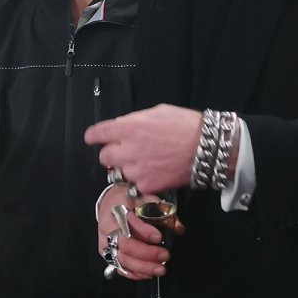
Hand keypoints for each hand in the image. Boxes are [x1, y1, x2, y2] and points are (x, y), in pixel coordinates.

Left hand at [85, 104, 200, 193]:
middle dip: (112, 154)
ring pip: (120, 172)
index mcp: (128, 128)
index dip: (92, 136)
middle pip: (104, 157)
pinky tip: (155, 172)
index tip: (92, 139)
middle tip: (125, 152)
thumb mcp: (157, 112)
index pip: (97, 134)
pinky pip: (136, 184)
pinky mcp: (147, 185)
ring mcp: (136, 170)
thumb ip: (135, 121)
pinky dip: (142, 180)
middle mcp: (127, 150)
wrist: (206, 148)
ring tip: (146, 163)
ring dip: (128, 168)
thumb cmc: (185, 125)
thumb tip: (123, 127)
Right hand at [96, 185, 184, 281]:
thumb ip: (162, 211)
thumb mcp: (145, 198)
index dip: (143, 231)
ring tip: (160, 269)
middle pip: (124, 244)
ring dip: (143, 267)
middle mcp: (108, 227)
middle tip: (165, 255)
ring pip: (122, 259)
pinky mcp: (107, 254)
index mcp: (116, 208)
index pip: (128, 221)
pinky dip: (135, 273)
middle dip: (146, 253)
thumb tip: (179, 228)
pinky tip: (149, 273)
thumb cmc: (129, 201)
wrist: (110, 204)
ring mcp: (105, 242)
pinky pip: (120, 268)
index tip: (159, 237)